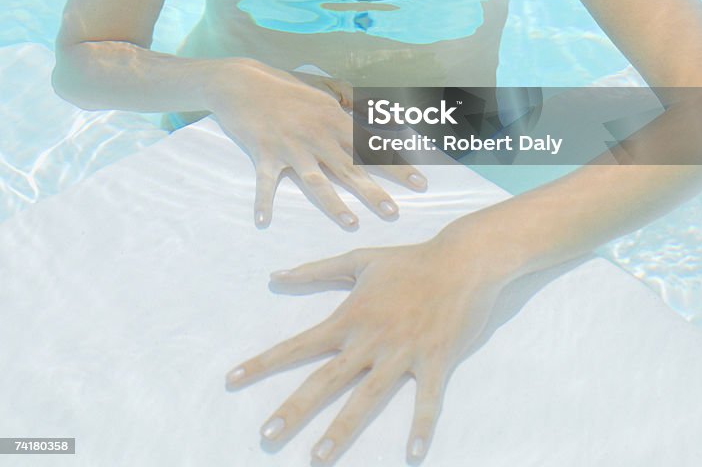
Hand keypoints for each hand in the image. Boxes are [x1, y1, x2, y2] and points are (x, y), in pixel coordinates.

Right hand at [210, 62, 427, 228]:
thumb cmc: (284, 86)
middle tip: (393, 212)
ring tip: (351, 223)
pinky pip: (266, 182)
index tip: (420, 182)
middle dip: (374, 190)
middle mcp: (317, 134)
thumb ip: (351, 103)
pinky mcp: (264, 152)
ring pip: (316, 179)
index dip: (397, 164)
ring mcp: (291, 145)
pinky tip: (263, 221)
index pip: (372, 146)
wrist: (242, 81)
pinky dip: (262, 201)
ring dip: (333, 203)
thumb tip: (380, 111)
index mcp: (334, 119)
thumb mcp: (322, 90)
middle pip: (350, 167)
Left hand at [225, 233, 504, 462]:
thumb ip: (316, 271)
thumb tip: (276, 275)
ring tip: (318, 456)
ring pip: (366, 396)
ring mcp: (402, 352)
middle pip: (325, 378)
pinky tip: (413, 456)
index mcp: (350, 317)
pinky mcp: (435, 360)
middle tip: (267, 434)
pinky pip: (426, 400)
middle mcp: (370, 338)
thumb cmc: (409, 260)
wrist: (462, 259)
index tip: (233, 378)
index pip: (299, 344)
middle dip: (295, 408)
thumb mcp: (359, 260)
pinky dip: (420, 426)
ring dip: (342, 428)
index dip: (264, 362)